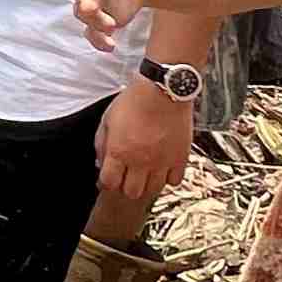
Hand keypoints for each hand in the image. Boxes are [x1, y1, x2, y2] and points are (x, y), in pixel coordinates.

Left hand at [96, 74, 195, 206]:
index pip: (109, 183)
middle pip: (131, 192)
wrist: (163, 90)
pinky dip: (168, 178)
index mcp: (118, 152)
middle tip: (127, 177)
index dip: (107, 183)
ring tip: (145, 173)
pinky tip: (163, 168)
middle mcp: (139, 161)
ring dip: (147, 184)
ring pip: (153, 190)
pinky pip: (174, 181)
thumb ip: (101, 145)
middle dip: (126, 186)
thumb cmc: (134, 101)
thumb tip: (101, 163)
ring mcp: (161, 162)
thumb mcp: (107, 120)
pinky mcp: (180, 158)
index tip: (109, 178)